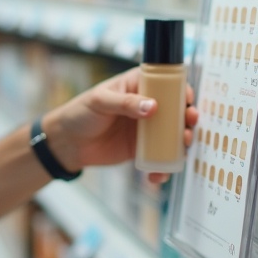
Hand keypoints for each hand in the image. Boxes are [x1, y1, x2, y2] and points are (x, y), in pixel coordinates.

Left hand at [41, 66, 198, 181]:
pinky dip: (163, 166)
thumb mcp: (100, 101)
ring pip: (173, 134)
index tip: (187, 100)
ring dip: (182, 142)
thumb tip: (152, 107)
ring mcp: (146, 129)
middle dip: (188, 117)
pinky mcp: (142, 149)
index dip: (181, 90)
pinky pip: (159, 157)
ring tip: (183, 148)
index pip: (166, 84)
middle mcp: (146, 106)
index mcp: (137, 86)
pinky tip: (160, 174)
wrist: (67, 143)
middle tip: (189, 123)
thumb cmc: (80, 113)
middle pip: (176, 110)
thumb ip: (125, 103)